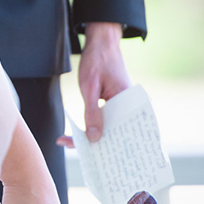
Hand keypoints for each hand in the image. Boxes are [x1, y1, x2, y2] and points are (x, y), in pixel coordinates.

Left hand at [57, 22, 130, 146]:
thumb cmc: (97, 61)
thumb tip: (94, 139)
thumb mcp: (90, 87)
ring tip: (72, 145)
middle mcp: (131, 107)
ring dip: (93, 138)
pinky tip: (78, 137)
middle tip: (81, 156)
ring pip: (109, 129)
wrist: (101, 43)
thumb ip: (92, 113)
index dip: (113, 147)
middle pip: (117, 133)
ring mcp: (123, 106)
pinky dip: (93, 128)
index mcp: (131, 102)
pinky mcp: (114, 105)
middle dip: (99, 146)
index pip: (124, 131)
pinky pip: (105, 121)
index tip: (99, 160)